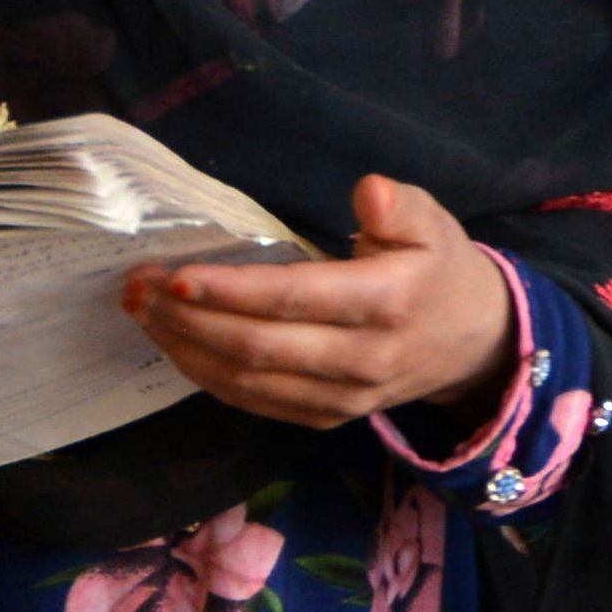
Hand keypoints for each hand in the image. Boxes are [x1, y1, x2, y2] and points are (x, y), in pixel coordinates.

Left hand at [123, 174, 513, 430]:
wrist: (474, 346)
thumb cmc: (439, 269)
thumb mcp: (435, 223)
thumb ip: (401, 207)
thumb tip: (369, 192)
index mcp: (388, 302)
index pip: (297, 298)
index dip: (233, 290)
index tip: (177, 274)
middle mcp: (363, 360)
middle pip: (259, 346)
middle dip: (189, 317)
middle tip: (137, 287)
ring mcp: (343, 398)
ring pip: (249, 380)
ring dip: (186, 347)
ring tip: (142, 311)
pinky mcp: (326, 419)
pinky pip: (255, 402)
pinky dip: (207, 374)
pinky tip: (175, 343)